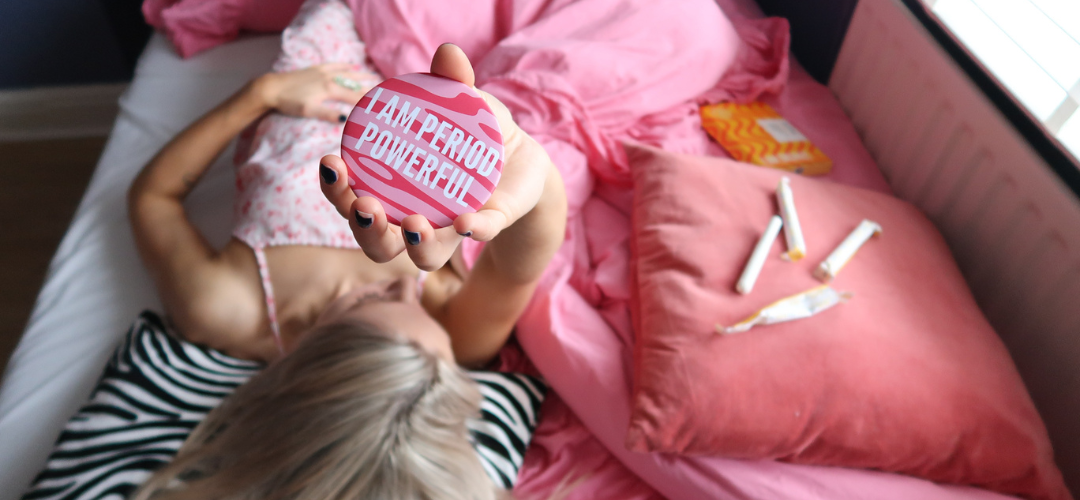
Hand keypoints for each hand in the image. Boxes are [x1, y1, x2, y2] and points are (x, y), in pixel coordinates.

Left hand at [255, 63, 378, 122]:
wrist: (271, 88)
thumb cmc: (289, 102)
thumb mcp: (308, 111)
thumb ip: (328, 114)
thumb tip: (346, 120)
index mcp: (330, 90)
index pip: (355, 97)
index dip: (369, 102)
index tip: (384, 106)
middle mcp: (330, 78)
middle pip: (355, 84)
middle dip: (371, 89)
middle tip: (386, 93)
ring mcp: (323, 72)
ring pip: (348, 74)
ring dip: (362, 77)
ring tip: (375, 79)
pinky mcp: (316, 69)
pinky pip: (336, 66)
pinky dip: (346, 66)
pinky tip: (352, 66)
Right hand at [318, 44, 555, 270]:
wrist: (522, 158)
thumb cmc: (473, 132)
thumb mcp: (462, 102)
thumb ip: (451, 81)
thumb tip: (448, 53)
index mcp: (392, 190)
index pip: (352, 197)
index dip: (336, 189)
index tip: (330, 163)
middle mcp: (414, 219)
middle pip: (376, 240)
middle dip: (363, 228)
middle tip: (364, 205)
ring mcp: (450, 229)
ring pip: (421, 255)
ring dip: (412, 243)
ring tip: (412, 225)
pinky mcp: (488, 226)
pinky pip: (478, 234)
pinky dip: (472, 230)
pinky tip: (466, 221)